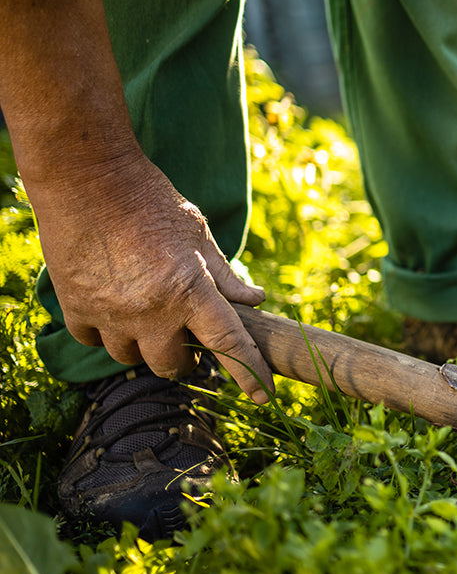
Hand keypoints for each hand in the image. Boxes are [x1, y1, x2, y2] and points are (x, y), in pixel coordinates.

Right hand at [27, 154, 274, 402]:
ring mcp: (110, 313)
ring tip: (151, 320)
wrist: (89, 178)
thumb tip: (255, 301)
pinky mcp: (76, 307)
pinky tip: (116, 311)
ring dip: (146, 347)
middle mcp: (150, 310)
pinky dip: (108, 333)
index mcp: (190, 289)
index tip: (263, 395)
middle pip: (174, 365)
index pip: (229, 343)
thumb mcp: (198, 234)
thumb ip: (226, 275)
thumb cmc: (151, 201)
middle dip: (187, 360)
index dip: (249, 372)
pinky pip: (95, 341)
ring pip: (132, 358)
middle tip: (191, 343)